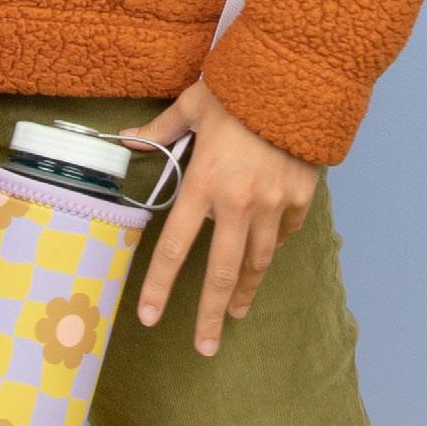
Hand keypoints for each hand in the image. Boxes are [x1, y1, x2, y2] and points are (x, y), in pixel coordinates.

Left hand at [117, 78, 319, 355]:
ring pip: (258, 261)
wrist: (299, 78)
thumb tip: (124, 138)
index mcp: (204, 184)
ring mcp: (274, 204)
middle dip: (210, 314)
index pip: (176, 247)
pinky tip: (267, 252)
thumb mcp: (194, 105)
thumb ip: (160, 129)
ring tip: (236, 312)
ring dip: (246, 290)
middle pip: (222, 273)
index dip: (159, 286)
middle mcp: (238, 203)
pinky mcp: (302, 197)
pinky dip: (275, 243)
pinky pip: (286, 231)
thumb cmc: (240, 89)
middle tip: (205, 347)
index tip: (148, 317)